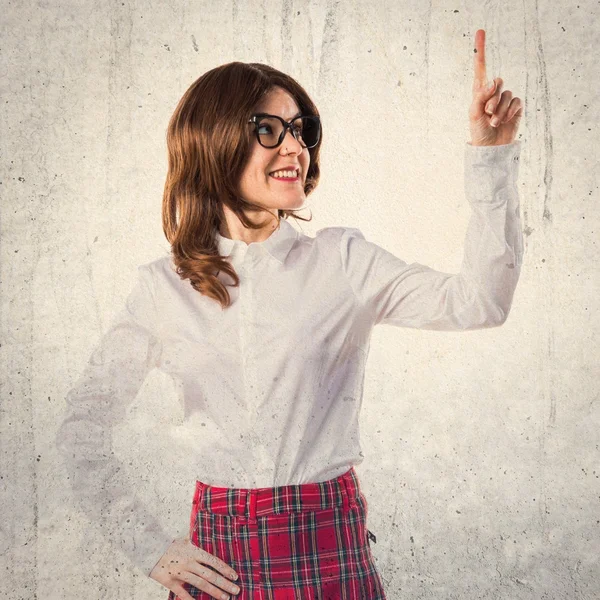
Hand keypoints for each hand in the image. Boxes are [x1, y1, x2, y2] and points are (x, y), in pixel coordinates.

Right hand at [149, 537, 240, 599]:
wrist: (149, 550)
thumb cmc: (170, 546)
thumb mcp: (185, 540)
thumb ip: (197, 540)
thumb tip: (207, 532)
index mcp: (194, 552)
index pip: (213, 561)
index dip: (225, 569)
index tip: (235, 576)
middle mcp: (189, 562)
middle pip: (210, 575)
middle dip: (224, 583)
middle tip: (236, 590)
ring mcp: (180, 573)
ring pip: (200, 584)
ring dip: (214, 592)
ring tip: (225, 598)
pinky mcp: (170, 582)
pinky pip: (182, 593)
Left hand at [468, 29, 522, 146]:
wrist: (490, 147)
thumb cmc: (478, 130)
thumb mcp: (474, 113)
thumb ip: (481, 96)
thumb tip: (493, 81)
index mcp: (479, 91)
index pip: (480, 68)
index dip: (480, 50)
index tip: (481, 31)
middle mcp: (493, 92)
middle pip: (497, 82)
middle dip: (492, 98)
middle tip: (487, 113)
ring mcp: (505, 99)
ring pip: (506, 95)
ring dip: (499, 110)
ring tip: (493, 122)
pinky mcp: (516, 107)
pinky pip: (516, 102)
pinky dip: (509, 112)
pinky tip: (503, 121)